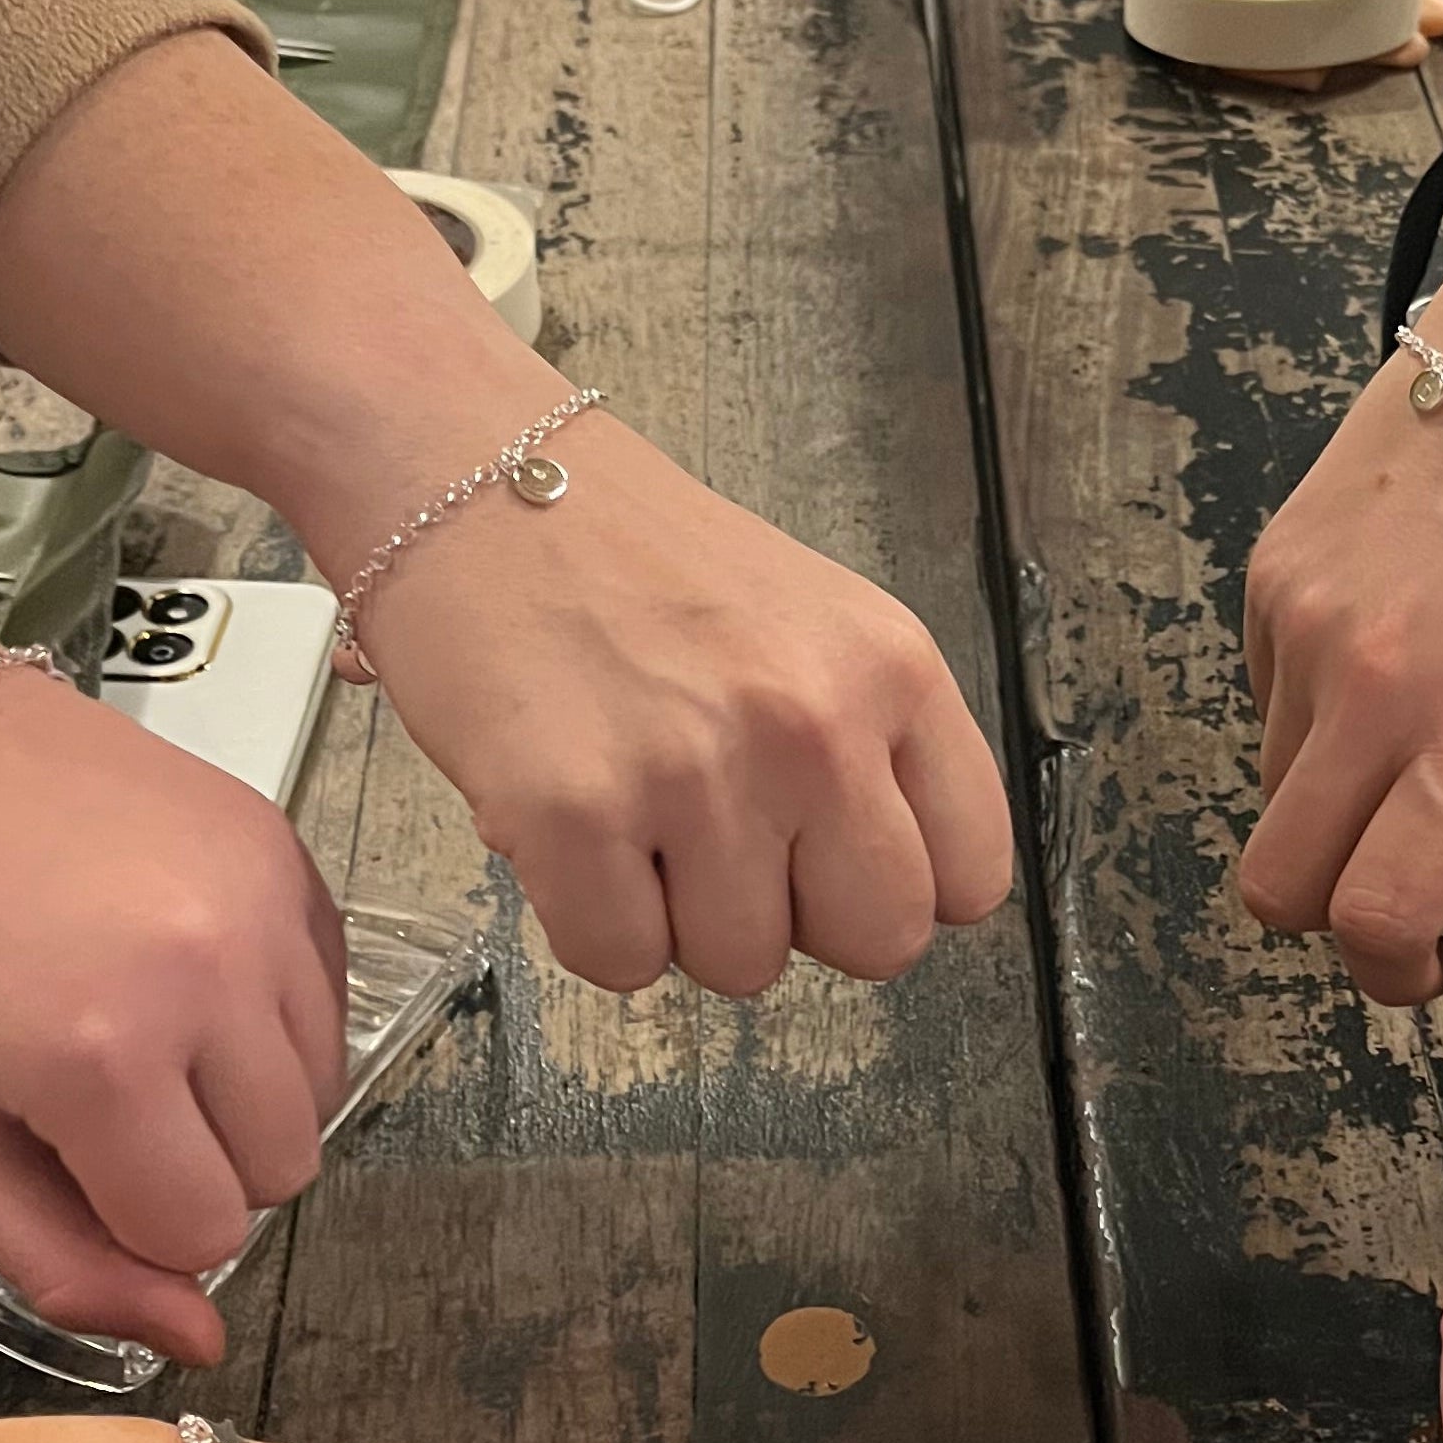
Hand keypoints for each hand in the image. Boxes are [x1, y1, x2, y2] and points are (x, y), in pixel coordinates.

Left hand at [0, 668, 345, 1363]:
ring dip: (244, 1089)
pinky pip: (331, 995)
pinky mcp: (287, 852)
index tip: (68, 1152)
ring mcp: (261, 908)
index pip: (207, 1230)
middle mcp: (208, 982)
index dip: (138, 1217)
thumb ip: (63, 1256)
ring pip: (321, 1088)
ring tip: (144, 1022)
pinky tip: (180, 962)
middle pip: (282, 1169)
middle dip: (199, 1160)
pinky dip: (272, 1011)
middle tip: (102, 1092)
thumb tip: (198, 1345)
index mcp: (99, 1061)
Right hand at [363, 412, 1015, 995]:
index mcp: (891, 668)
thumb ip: (874, 746)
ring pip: (744, 967)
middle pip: (878, 943)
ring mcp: (697, 772)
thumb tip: (894, 891)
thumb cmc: (633, 559)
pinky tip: (575, 831)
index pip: (971, 875)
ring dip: (683, 919)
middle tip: (730, 849)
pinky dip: (589, 924)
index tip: (835, 862)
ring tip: (638, 811)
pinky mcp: (575, 813)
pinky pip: (621, 963)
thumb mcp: (813, 622)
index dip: (894, 886)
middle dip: (803, 922)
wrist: (472, 475)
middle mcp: (813, 722)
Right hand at [1239, 334, 1442, 1005]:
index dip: (1393, 972)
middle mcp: (1375, 683)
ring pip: (1271, 795)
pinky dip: (1316, 720)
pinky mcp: (1269, 579)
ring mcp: (1306, 627)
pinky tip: (1388, 661)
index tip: (1428, 968)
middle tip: (1400, 893)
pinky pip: (1265, 703)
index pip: (1376, 912)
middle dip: (1333, 915)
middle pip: (1279, 882)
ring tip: (1414, 742)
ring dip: (1332, 809)